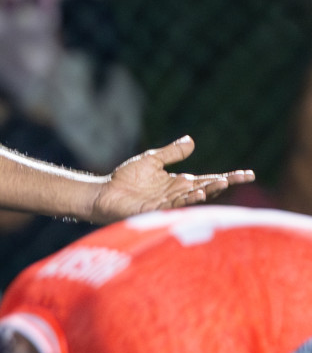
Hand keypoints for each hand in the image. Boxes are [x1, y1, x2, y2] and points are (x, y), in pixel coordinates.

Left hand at [89, 136, 254, 223]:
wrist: (104, 192)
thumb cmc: (126, 178)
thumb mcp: (151, 160)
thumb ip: (172, 153)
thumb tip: (192, 140)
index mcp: (180, 183)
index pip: (209, 180)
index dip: (229, 178)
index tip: (249, 174)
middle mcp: (177, 195)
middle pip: (205, 190)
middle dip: (220, 185)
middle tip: (235, 179)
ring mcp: (167, 205)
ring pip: (192, 199)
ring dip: (206, 193)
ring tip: (219, 185)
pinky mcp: (154, 212)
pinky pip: (173, 207)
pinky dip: (185, 201)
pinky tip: (195, 195)